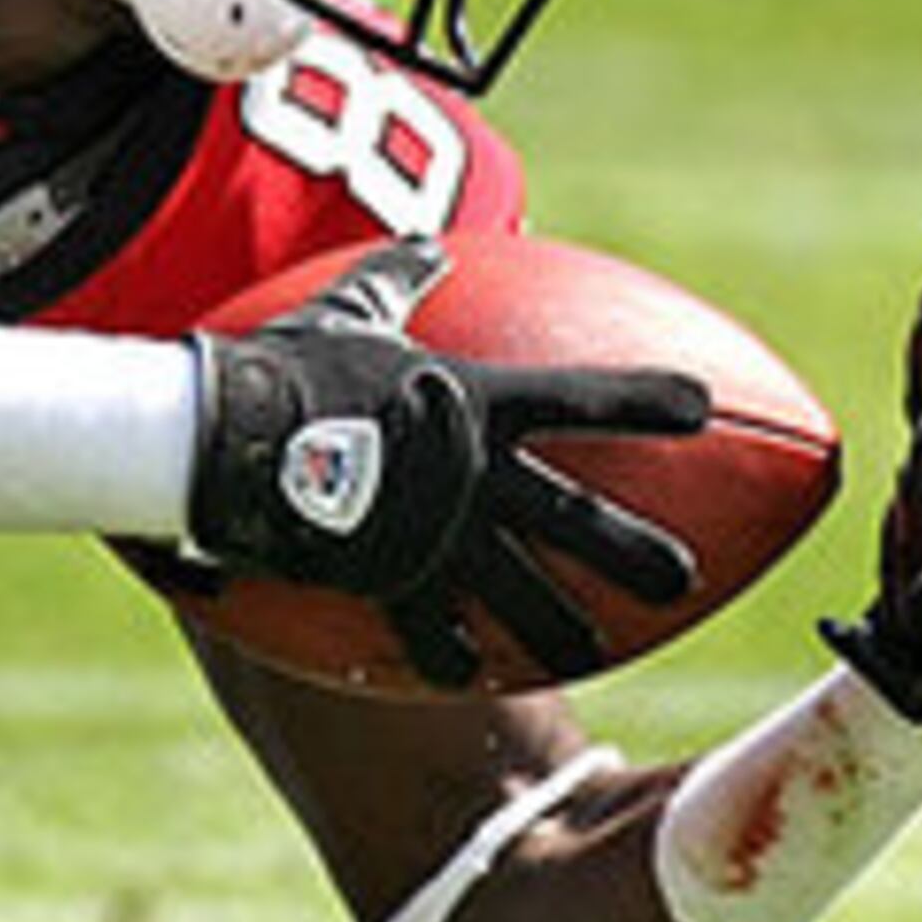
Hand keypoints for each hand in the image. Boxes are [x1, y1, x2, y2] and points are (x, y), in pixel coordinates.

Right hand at [191, 240, 709, 684]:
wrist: (221, 438)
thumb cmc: (282, 365)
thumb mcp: (345, 313)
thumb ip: (396, 281)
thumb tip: (431, 245)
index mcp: (474, 403)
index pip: (582, 397)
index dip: (647, 401)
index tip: (699, 409)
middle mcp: (473, 475)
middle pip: (575, 520)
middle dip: (635, 553)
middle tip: (682, 580)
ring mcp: (436, 535)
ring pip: (518, 594)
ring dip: (561, 629)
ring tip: (593, 653)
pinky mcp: (388, 580)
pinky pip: (428, 630)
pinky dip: (448, 654)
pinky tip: (470, 675)